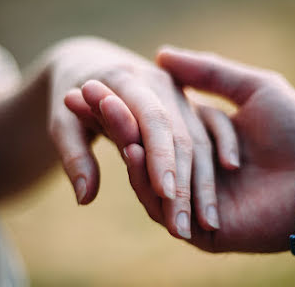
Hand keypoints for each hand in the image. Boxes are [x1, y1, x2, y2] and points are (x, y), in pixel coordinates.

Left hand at [54, 38, 238, 238]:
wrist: (91, 67)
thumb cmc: (73, 99)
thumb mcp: (62, 123)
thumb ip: (74, 156)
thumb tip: (85, 198)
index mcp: (127, 79)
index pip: (150, 120)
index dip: (159, 156)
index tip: (163, 194)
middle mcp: (160, 83)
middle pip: (180, 134)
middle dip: (184, 181)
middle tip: (182, 226)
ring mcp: (177, 92)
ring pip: (199, 136)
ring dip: (204, 181)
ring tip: (208, 223)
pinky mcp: (187, 102)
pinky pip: (214, 123)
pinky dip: (225, 144)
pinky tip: (232, 168)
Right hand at [100, 46, 294, 251]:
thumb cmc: (294, 126)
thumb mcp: (251, 87)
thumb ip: (208, 71)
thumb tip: (162, 54)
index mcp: (210, 145)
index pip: (161, 130)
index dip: (132, 111)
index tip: (100, 93)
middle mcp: (201, 174)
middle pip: (151, 157)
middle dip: (120, 133)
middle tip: (84, 107)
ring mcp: (201, 203)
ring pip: (153, 186)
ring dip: (129, 160)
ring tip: (108, 134)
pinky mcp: (207, 230)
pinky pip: (167, 211)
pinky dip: (148, 189)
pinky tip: (133, 160)